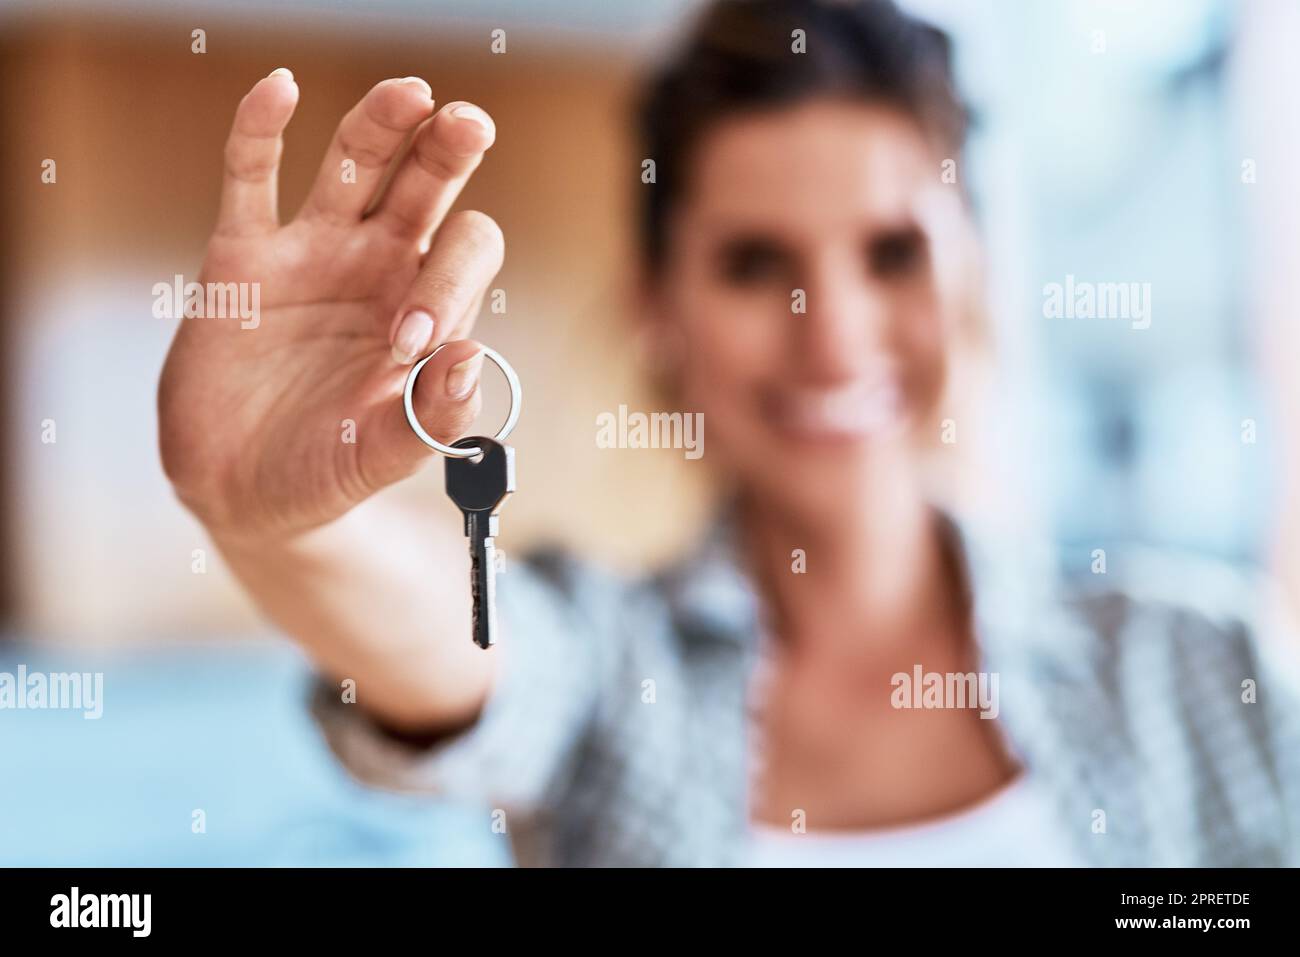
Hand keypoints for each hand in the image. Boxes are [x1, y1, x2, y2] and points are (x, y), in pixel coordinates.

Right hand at [159, 70, 503, 540]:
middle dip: (449, 154)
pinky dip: (259, 131)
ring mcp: (312, 254)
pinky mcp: (242, 257)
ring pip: (353, 164)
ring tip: (411, 93)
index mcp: (425, 308)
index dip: (447, 279)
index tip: (407, 340)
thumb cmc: (327, 470)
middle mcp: (377, 268)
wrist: (245, 490)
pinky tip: (278, 87)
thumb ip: (432, 416)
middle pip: (425, 186)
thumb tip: (473, 356)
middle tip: (470, 126)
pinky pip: (251, 178)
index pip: (461, 255)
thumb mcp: (384, 455)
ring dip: (380, 124)